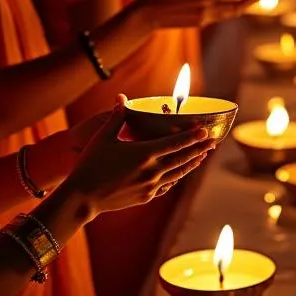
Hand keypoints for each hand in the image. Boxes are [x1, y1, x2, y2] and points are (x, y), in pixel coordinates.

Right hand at [67, 98, 215, 214]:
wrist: (82, 197)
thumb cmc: (91, 164)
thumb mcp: (103, 137)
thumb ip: (117, 118)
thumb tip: (121, 98)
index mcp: (144, 153)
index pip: (176, 143)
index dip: (193, 136)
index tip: (206, 130)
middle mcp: (151, 171)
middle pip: (183, 158)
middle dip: (199, 149)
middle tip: (213, 142)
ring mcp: (150, 186)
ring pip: (178, 173)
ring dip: (192, 163)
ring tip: (202, 156)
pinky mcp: (146, 197)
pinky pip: (167, 185)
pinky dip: (176, 177)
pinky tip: (180, 174)